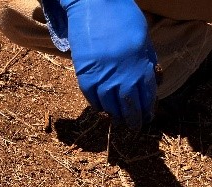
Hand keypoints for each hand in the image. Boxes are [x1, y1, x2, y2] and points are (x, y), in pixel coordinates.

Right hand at [54, 0, 157, 128]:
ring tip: (118, 120)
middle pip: (128, 105)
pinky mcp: (84, 75)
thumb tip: (150, 81)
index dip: (146, 109)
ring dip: (115, 115)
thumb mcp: (143, 39)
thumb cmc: (121, 18)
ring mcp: (102, 77)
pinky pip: (91, 98)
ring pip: (109, 105)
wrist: (93, 6)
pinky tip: (102, 110)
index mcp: (140, 65)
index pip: (146, 96)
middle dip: (132, 118)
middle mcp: (122, 75)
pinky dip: (97, 106)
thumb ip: (146, 61)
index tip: (146, 116)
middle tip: (133, 126)